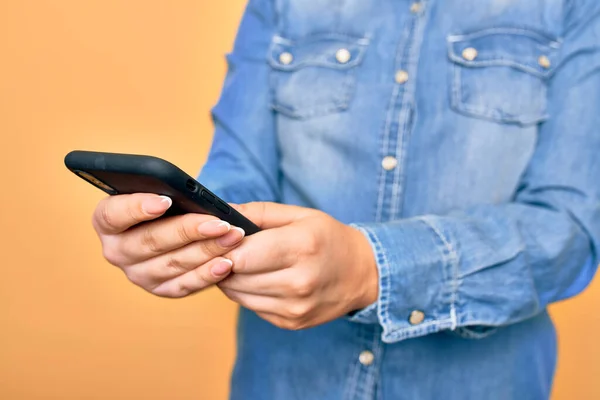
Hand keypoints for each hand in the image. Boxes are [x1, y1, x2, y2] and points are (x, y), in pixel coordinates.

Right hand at [92, 193, 245, 296]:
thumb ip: (169, 189)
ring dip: (207, 251)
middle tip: (220, 222)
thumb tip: (193, 196)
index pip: (113, 215)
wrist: (178, 228)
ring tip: (232, 237)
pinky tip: (227, 263)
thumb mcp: (164, 190)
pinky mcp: (160, 289)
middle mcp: (116, 250)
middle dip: (189, 230)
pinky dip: (207, 274)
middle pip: (150, 241)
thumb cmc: (170, 202)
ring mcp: (137, 273)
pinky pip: (184, 285)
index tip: (165, 200)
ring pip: (172, 264)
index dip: (137, 208)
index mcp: (108, 220)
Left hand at [218, 202, 377, 329]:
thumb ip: (257, 212)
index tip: (218, 239)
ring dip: (230, 279)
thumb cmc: (329, 238)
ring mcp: (295, 307)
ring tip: (238, 263)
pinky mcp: (291, 322)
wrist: (362, 273)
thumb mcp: (299, 215)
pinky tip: (255, 279)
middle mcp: (299, 281)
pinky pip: (251, 307)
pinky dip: (245, 293)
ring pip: (238, 295)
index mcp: (301, 246)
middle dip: (222, 262)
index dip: (222, 247)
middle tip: (221, 250)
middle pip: (235, 276)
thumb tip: (218, 214)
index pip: (241, 254)